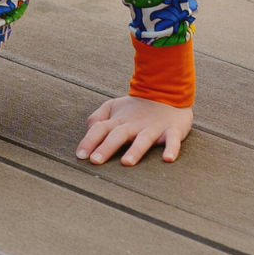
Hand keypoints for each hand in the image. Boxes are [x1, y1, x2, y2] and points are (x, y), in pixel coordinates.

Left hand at [76, 95, 192, 165]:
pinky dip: (172, 149)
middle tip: (96, 160)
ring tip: (126, 162)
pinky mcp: (172, 130)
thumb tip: (87, 133)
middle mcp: (134, 124)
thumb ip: (98, 119)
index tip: (80, 156)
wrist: (167, 92)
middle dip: (106, 147)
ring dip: (135, 150)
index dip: (89, 140)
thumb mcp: (113, 108)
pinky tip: (168, 159)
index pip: (100, 128)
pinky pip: (173, 140)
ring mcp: (154, 127)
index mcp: (118, 120)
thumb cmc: (135, 108)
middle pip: (118, 135)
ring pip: (143, 139)